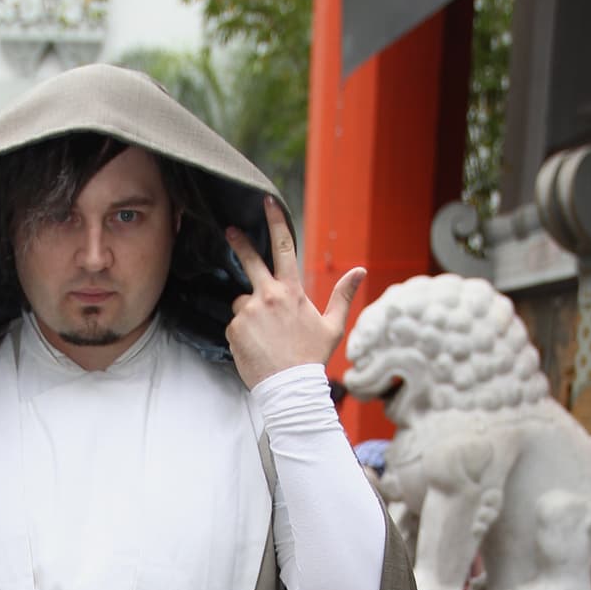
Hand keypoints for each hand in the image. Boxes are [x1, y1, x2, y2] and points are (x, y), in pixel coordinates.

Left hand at [226, 196, 365, 388]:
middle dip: (240, 242)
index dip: (275, 221)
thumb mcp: (332, 326)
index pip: (284, 247)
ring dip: (250, 312)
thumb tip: (360, 271)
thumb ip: (343, 295)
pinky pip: (235, 324)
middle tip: (230, 230)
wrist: (290, 387)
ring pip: (243, 302)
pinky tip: (255, 347)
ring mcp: (249, 312)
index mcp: (292, 291)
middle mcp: (268, 296)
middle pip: (250, 260)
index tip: (266, 202)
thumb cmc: (312, 358)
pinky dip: (243, 333)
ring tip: (264, 337)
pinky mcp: (234, 328)